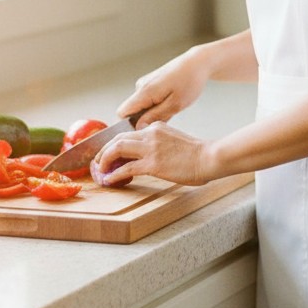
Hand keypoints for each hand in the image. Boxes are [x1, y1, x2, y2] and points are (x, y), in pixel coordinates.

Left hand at [95, 122, 215, 187]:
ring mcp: (151, 149)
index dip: (115, 143)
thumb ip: (159, 143)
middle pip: (118, 138)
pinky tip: (110, 180)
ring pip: (117, 149)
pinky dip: (115, 174)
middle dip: (104, 150)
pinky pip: (126, 168)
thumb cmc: (197, 153)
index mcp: (156, 127)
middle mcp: (150, 134)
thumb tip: (147, 156)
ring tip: (100, 169)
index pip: (129, 133)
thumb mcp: (174, 140)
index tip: (109, 152)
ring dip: (104, 159)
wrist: (209, 157)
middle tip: (98, 161)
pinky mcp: (153, 164)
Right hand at [117, 47, 211, 126]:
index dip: (129, 124)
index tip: (144, 130)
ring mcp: (145, 84)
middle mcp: (140, 86)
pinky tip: (171, 102)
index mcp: (144, 91)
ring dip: (153, 112)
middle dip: (144, 120)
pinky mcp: (150, 83)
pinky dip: (157, 105)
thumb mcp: (175, 104)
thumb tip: (138, 128)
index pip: (122, 112)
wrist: (197, 63)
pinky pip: (147, 100)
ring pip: (141, 106)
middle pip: (131, 111)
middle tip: (166, 118)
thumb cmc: (189, 81)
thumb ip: (155, 117)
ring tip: (172, 108)